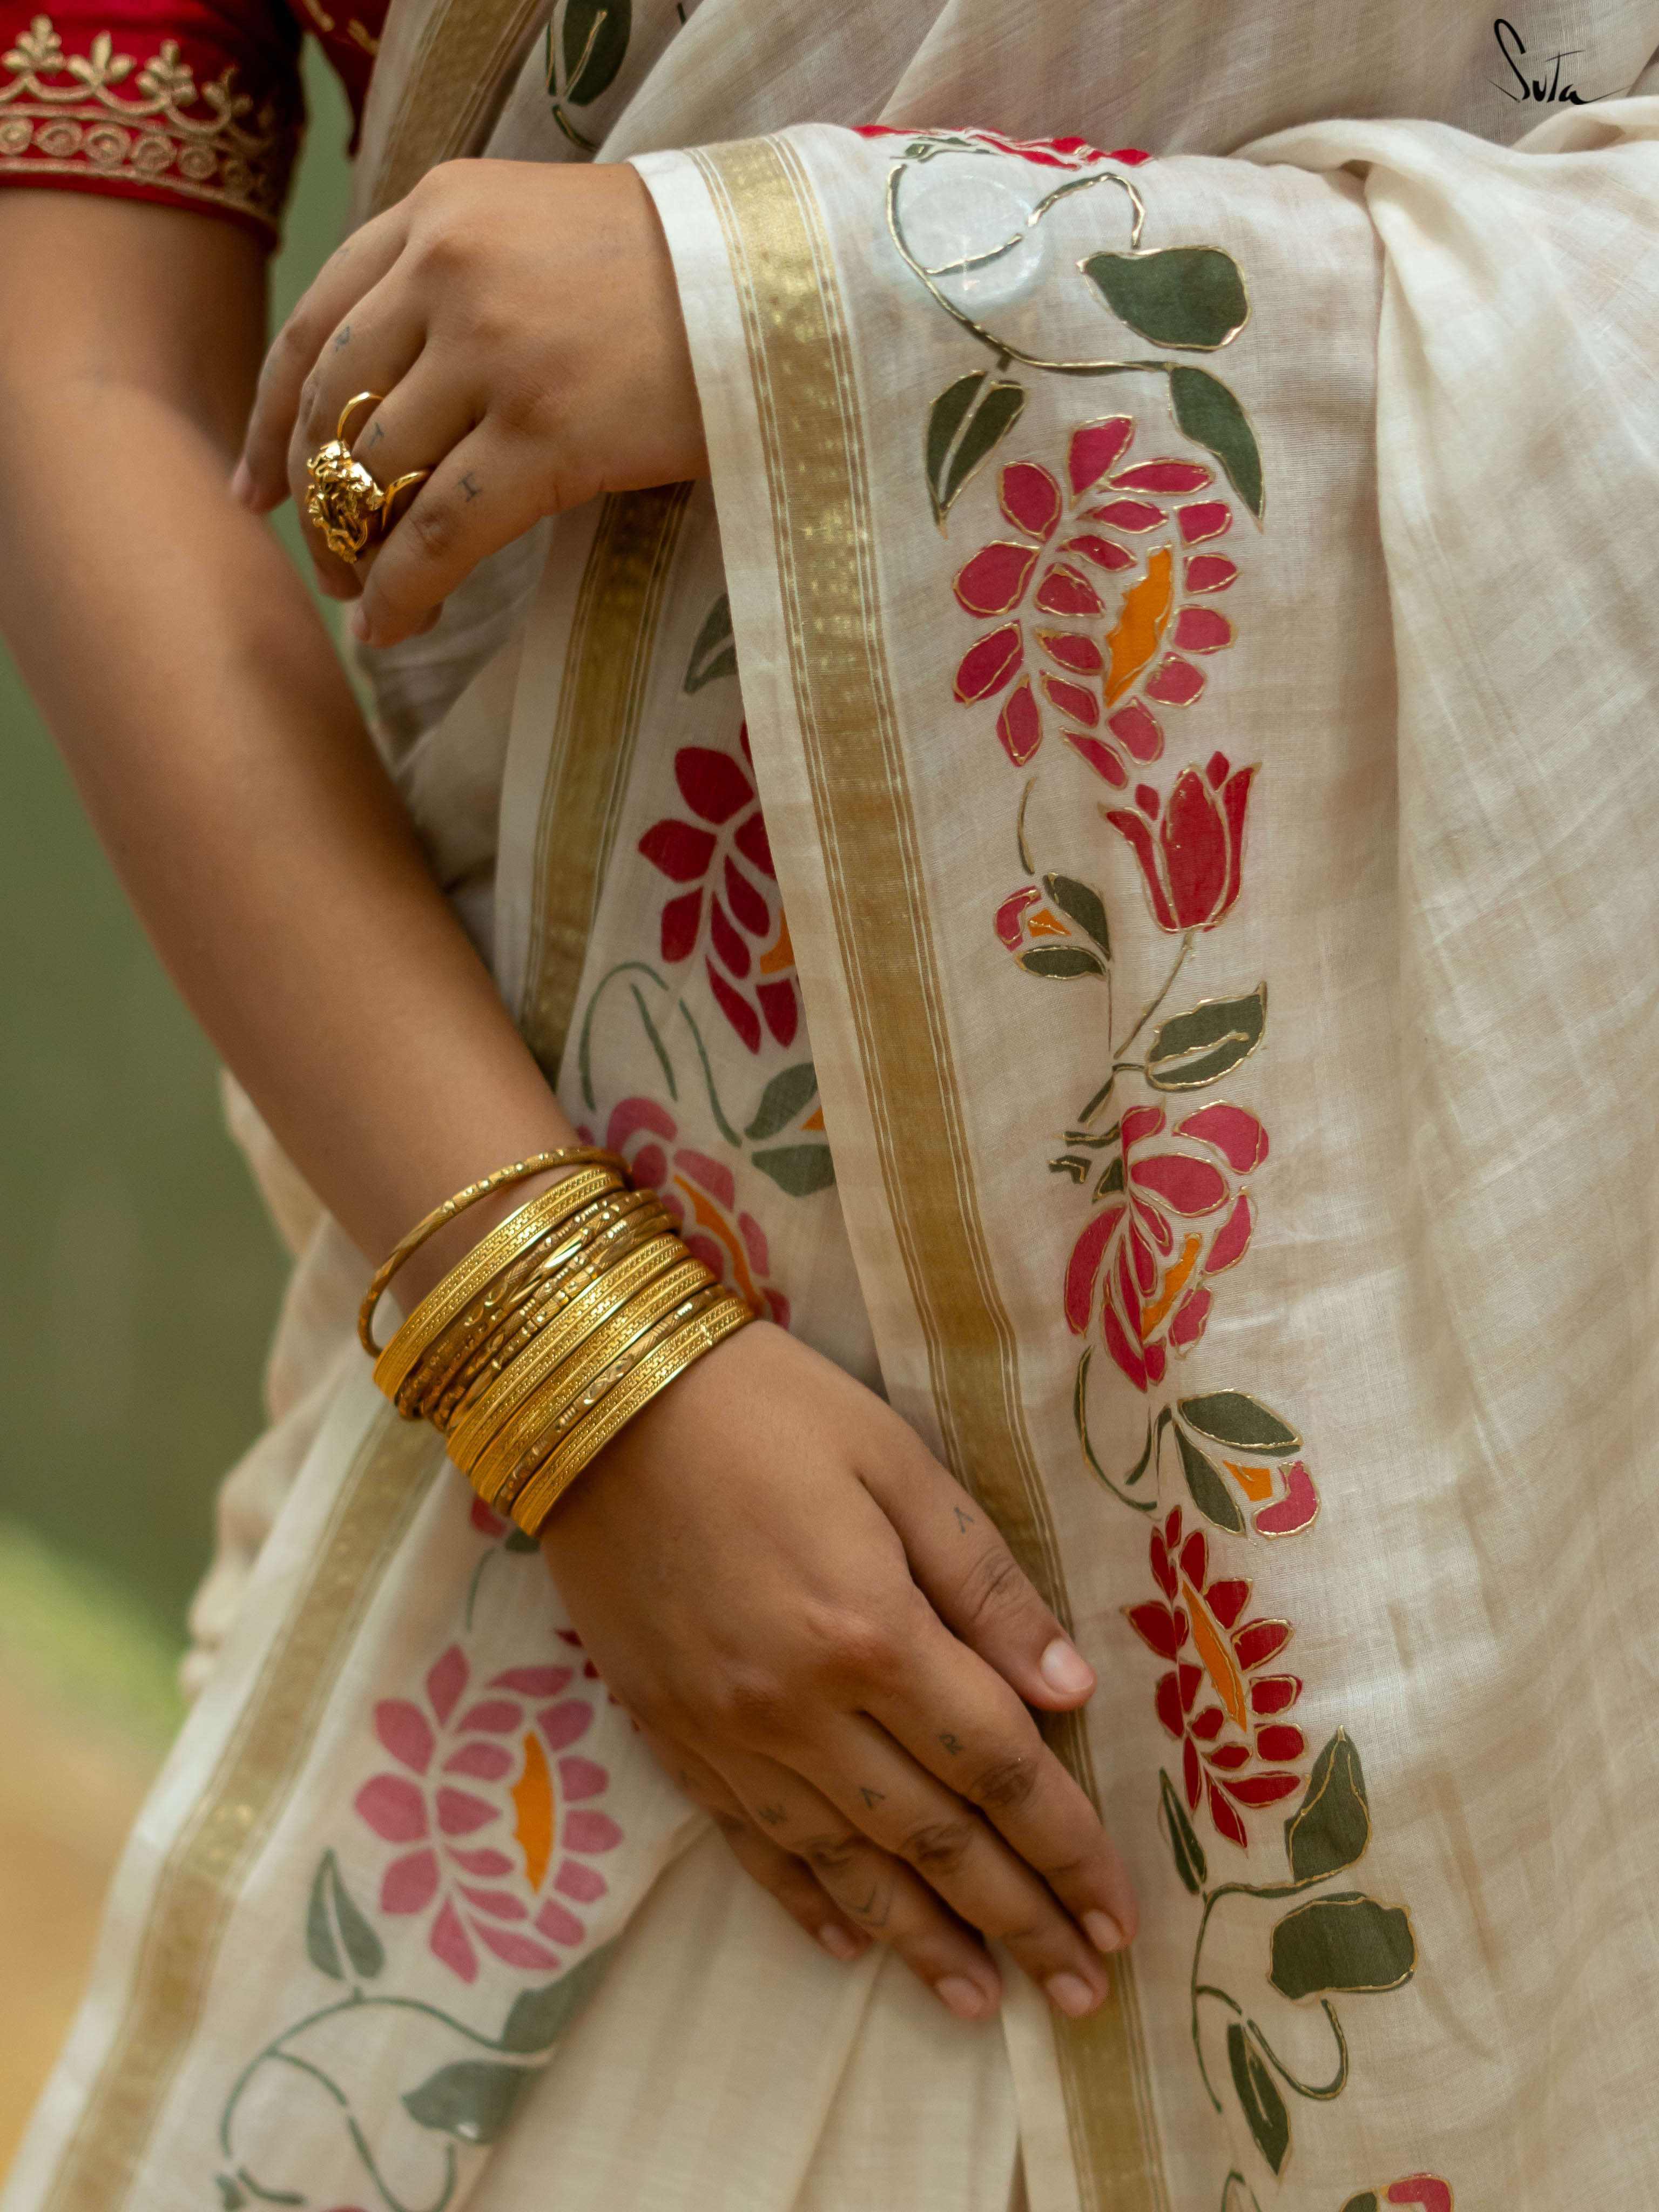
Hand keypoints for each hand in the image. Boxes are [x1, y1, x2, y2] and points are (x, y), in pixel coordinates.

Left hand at [235, 159, 704, 647]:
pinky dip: (402, 590)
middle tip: (322, 558)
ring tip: (363, 599)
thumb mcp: (544, 229)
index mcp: (440, 210)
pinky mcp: (546, 435)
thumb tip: (391, 389)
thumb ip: (460, 276)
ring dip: (356, 552)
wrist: (788, 281)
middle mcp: (448, 271)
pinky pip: (439, 534)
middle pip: (333, 405)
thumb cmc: (683, 269)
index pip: (317, 324)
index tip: (256, 485)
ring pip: (377, 474)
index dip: (271, 417)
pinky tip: (393, 626)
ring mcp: (494, 353)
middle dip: (315, 497)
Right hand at [539, 1321, 1138, 2022]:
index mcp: (872, 1633)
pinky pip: (750, 1842)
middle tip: (1080, 1995)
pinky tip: (849, 1946)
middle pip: (932, 1839)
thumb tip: (1069, 1693)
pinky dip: (805, 1902)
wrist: (592, 1398)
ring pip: (844, 1864)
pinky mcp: (669, 1731)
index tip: (1118, 1917)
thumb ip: (984, 1585)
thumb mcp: (896, 1461)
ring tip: (984, 2001)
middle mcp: (800, 1708)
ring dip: (922, 1941)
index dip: (1067, 1848)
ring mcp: (726, 1732)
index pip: (998, 1768)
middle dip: (1018, 1919)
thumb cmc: (764, 1406)